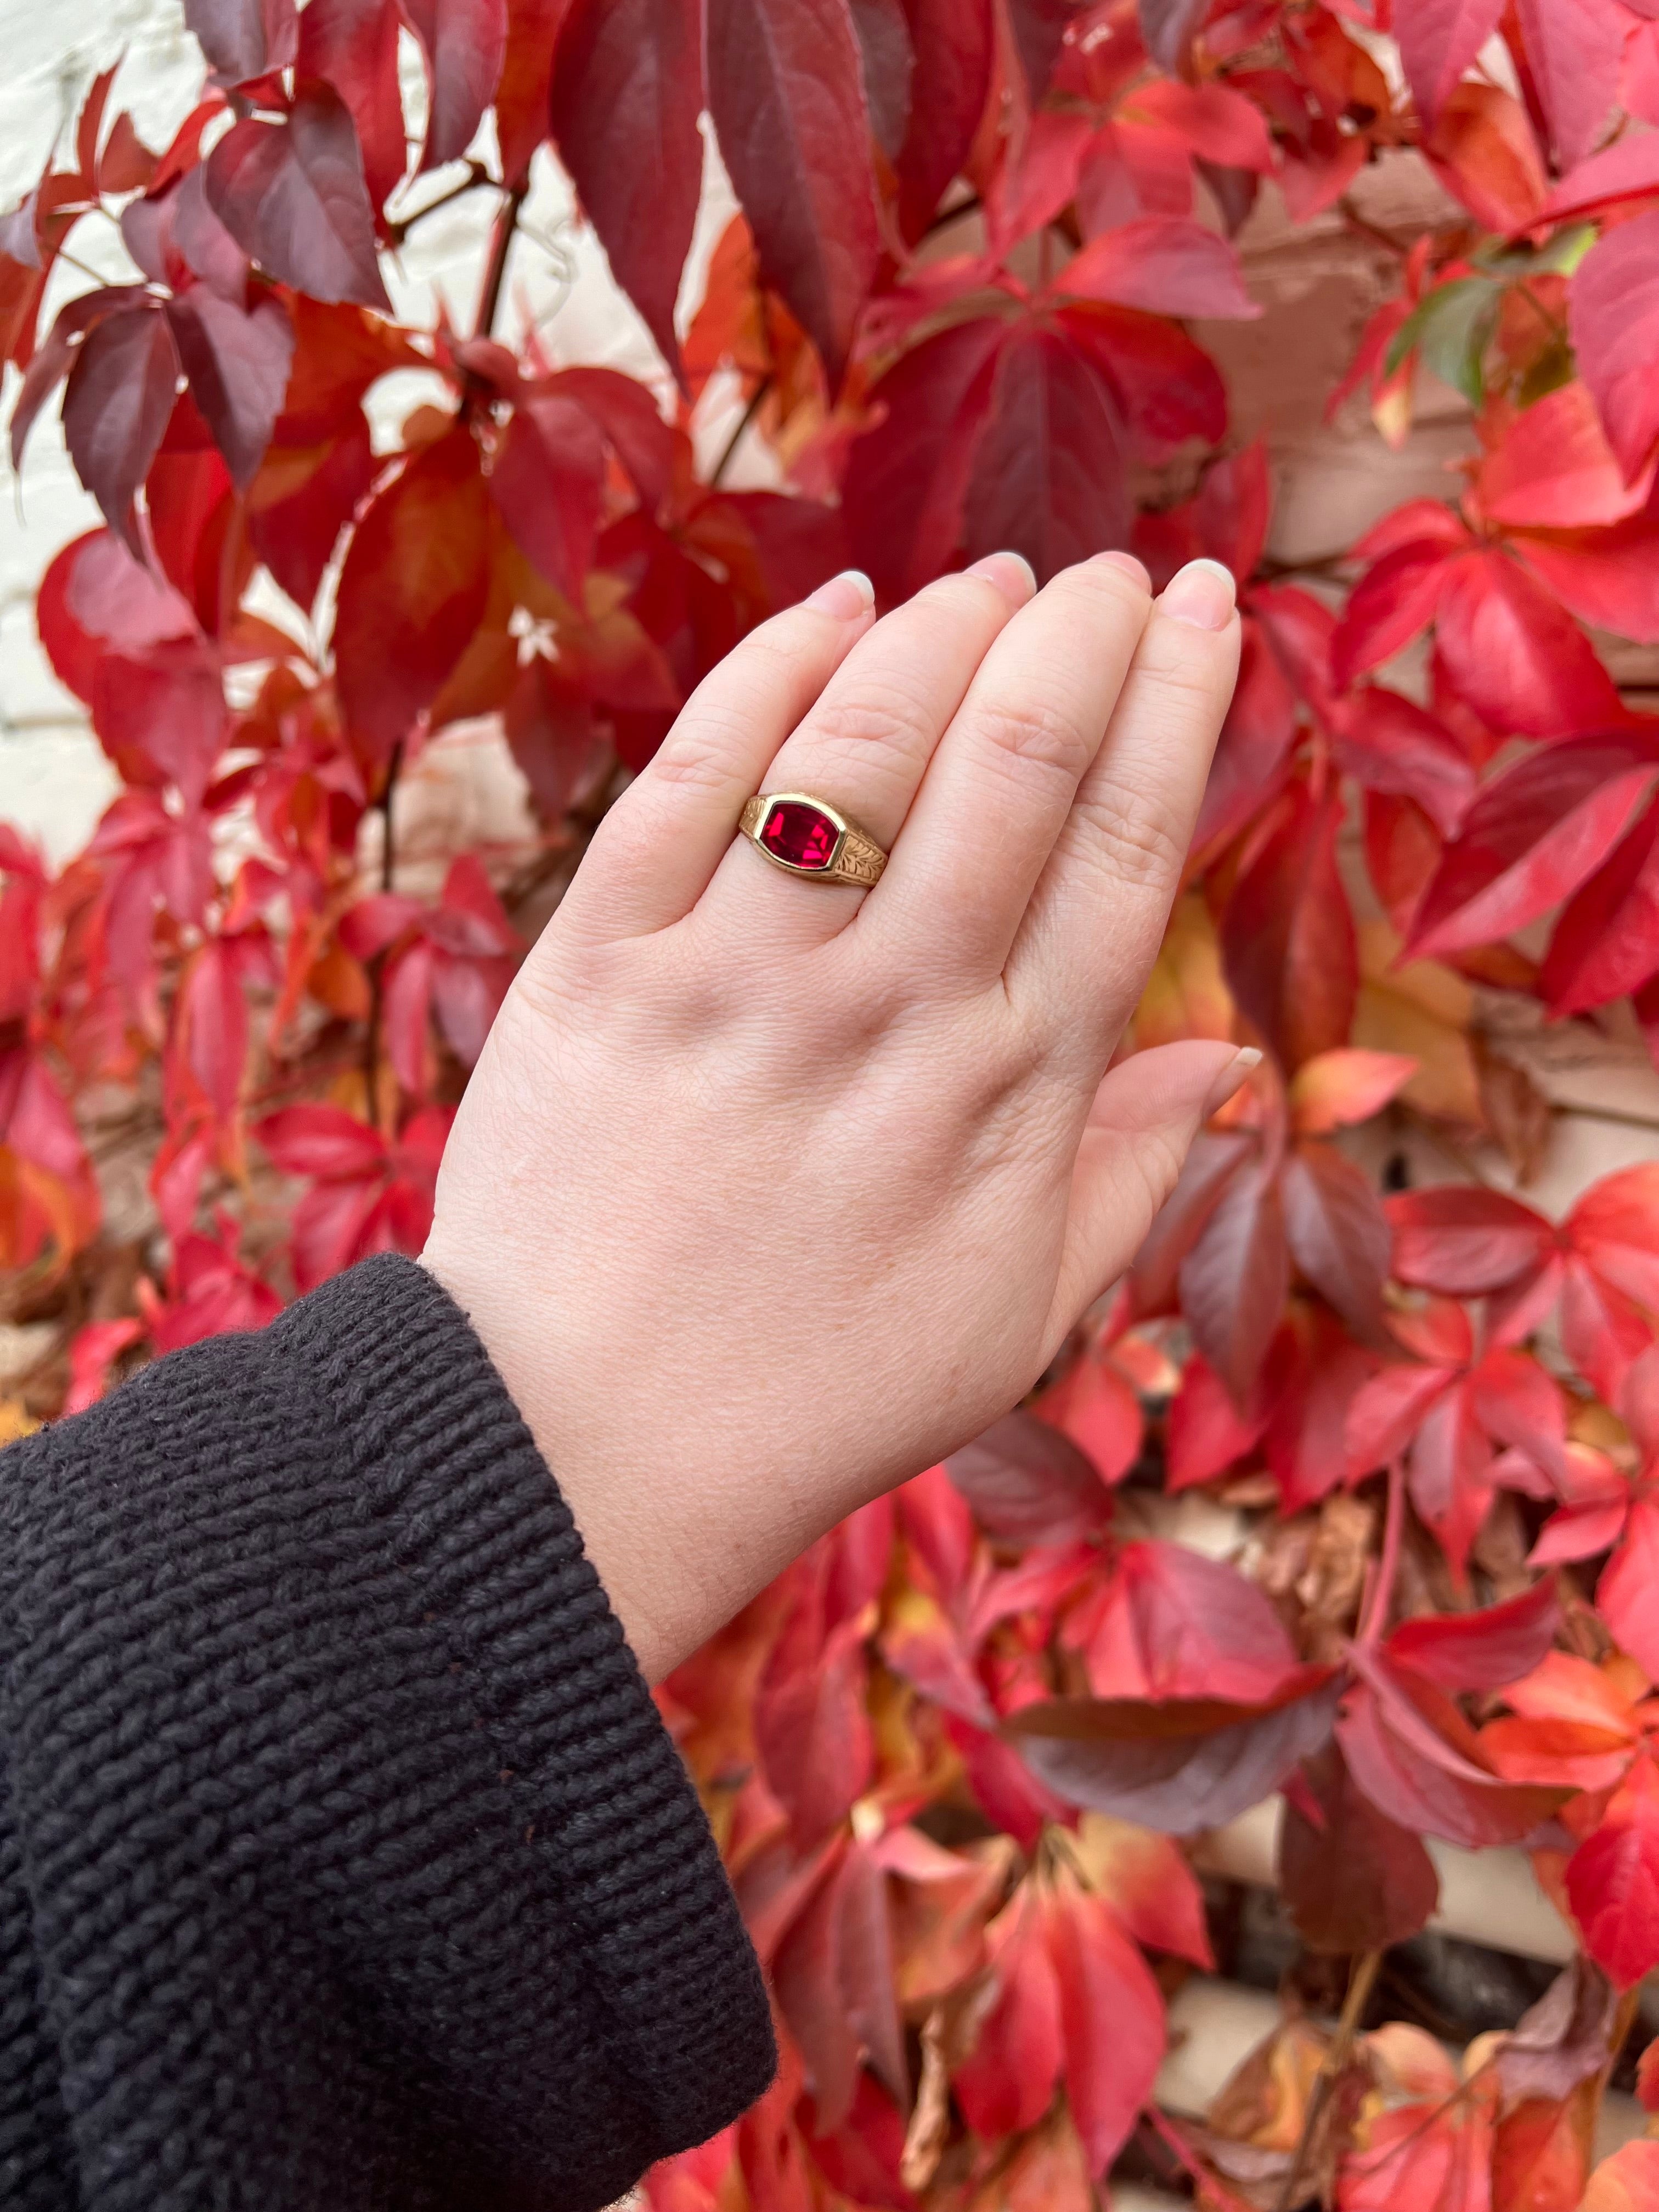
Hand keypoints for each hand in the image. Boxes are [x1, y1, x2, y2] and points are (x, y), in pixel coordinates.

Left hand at [422, 550, 1247, 1681]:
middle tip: (1112, 572)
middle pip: (1016, 763)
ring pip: (861, 744)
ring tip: (992, 581)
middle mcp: (888, 1014)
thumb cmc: (815, 1391)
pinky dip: (767, 672)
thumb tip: (1234, 1064)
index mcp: (1010, 1093)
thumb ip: (1130, 1179)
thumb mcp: (1015, 1319)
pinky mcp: (599, 967)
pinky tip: (832, 607)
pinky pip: (690, 777)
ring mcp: (736, 982)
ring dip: (944, 630)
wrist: (579, 1449)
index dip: (1182, 704)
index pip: (1127, 848)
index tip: (1208, 608)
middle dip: (1084, 633)